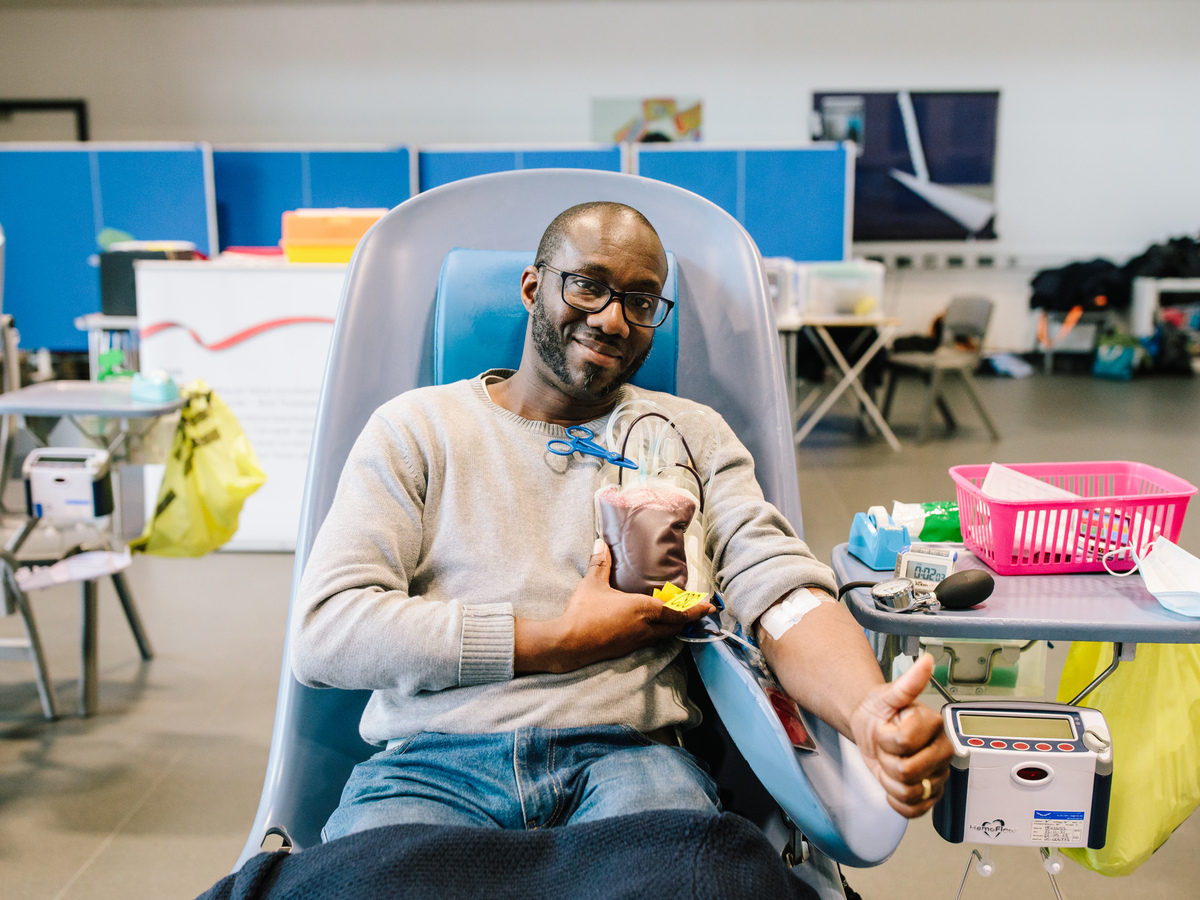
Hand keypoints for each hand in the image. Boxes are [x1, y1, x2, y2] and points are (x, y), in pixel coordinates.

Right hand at [515, 540, 714, 673]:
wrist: (569, 644)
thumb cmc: (584, 612)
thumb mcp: (592, 583)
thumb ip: (600, 562)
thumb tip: (600, 542)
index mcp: (643, 610)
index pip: (677, 612)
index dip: (695, 610)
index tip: (708, 606)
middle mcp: (645, 628)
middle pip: (675, 626)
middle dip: (687, 618)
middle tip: (694, 608)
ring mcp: (636, 641)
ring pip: (664, 635)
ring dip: (673, 626)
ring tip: (676, 615)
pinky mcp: (626, 648)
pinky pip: (651, 640)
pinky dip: (658, 632)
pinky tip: (650, 625)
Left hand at [849, 654, 952, 817]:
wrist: (872, 727)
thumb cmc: (881, 710)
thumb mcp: (889, 694)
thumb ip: (909, 682)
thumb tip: (926, 662)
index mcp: (934, 726)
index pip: (903, 743)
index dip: (885, 738)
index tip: (886, 728)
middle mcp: (941, 751)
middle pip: (907, 771)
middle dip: (887, 759)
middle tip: (887, 747)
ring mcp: (938, 774)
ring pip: (909, 792)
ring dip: (890, 779)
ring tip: (891, 761)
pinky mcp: (931, 794)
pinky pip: (914, 809)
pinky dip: (897, 800)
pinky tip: (893, 782)